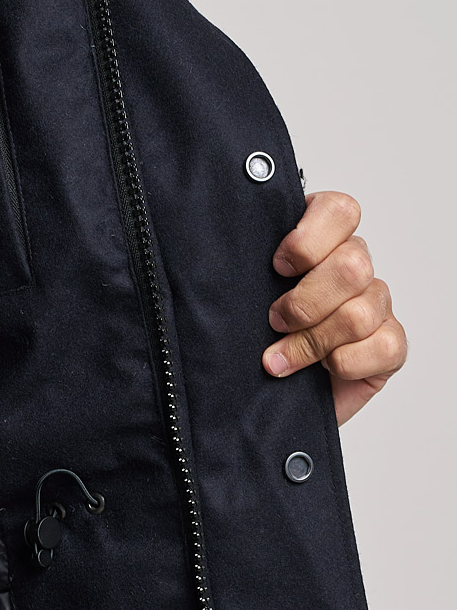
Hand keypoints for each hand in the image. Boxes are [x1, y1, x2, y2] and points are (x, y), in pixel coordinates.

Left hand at [262, 191, 407, 425]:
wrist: (263, 398)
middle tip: (274, 321)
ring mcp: (377, 306)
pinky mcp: (389, 346)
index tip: (277, 266)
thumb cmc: (250, 340)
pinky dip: (345, 363)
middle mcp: (354, 268)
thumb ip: (242, 269)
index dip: (308, 240)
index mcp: (322, 241)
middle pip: (352, 265)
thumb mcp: (241, 298)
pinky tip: (323, 370)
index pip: (340, 211)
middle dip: (305, 302)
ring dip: (312, 342)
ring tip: (279, 359)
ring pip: (360, 312)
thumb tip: (220, 256)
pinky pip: (383, 346)